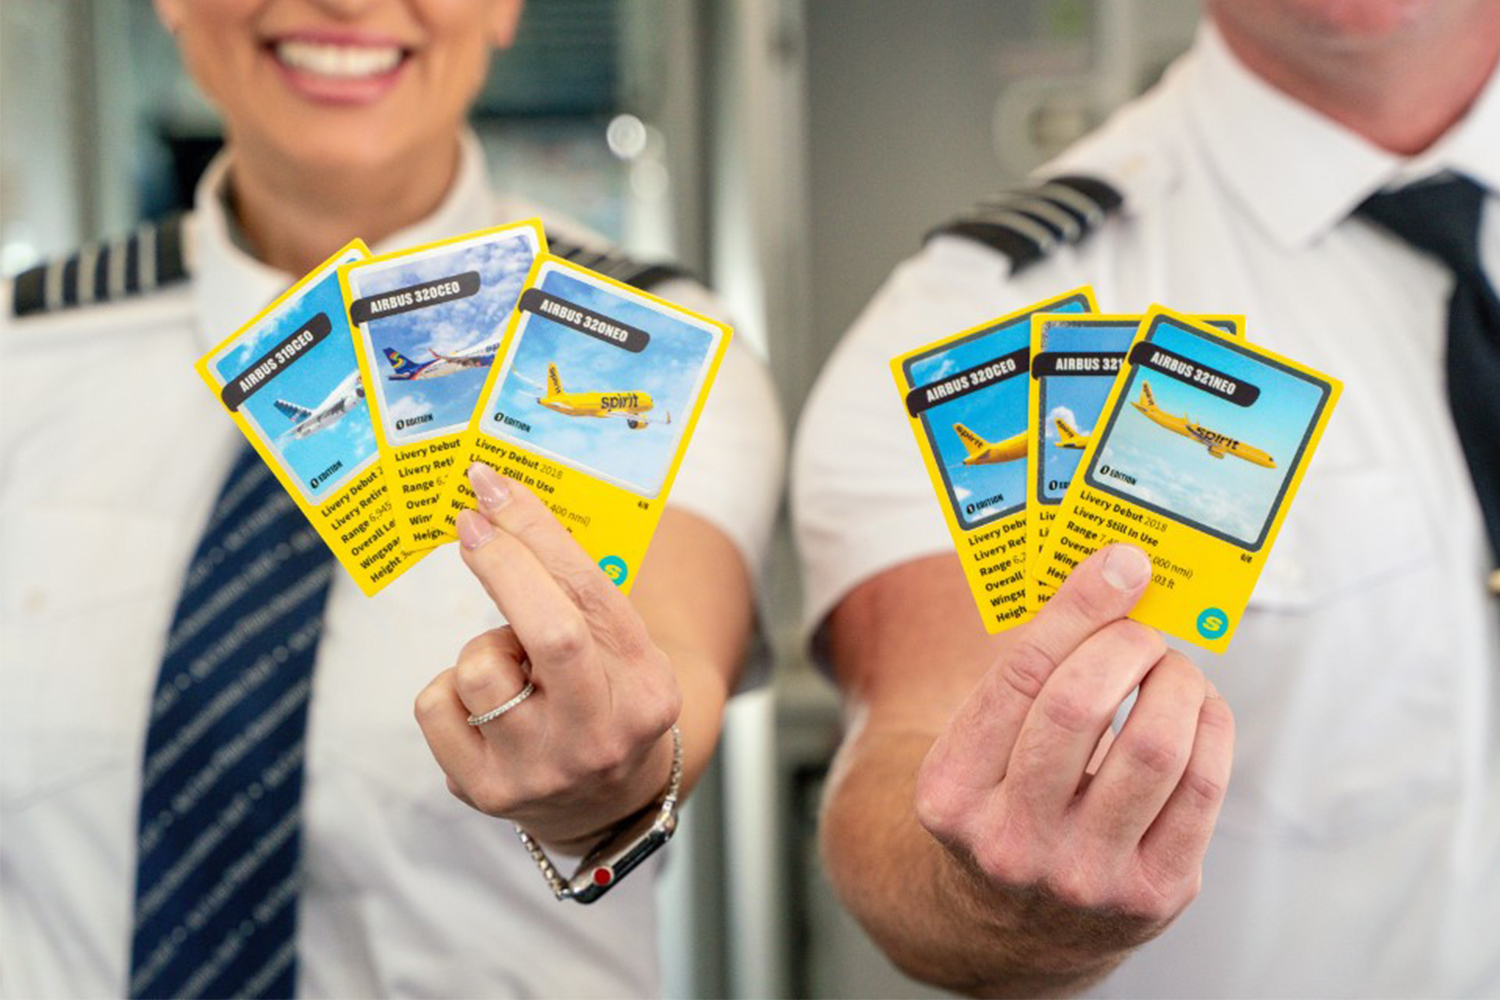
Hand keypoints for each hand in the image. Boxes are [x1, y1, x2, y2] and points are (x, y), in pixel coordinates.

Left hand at [414, 463, 681, 851]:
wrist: (607, 802)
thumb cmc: (607, 698)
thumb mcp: (622, 650)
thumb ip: (579, 595)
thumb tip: (501, 508)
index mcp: (646, 691)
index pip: (591, 595)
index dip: (536, 533)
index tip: (494, 489)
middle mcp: (600, 735)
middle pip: (548, 631)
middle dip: (502, 564)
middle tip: (471, 525)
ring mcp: (541, 771)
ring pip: (478, 667)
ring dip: (483, 646)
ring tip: (511, 668)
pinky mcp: (486, 791)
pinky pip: (436, 706)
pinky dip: (451, 689)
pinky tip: (483, 705)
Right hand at [913, 544, 1234, 982]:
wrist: (1013, 924)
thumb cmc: (1002, 804)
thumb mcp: (978, 751)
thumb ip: (1026, 678)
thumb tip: (1110, 581)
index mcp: (950, 794)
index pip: (1018, 678)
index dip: (1077, 610)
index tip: (1120, 566)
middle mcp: (1009, 842)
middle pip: (1080, 706)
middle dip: (1127, 644)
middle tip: (1143, 626)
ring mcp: (1082, 876)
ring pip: (1154, 748)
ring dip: (1178, 682)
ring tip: (1172, 667)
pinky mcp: (1151, 894)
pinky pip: (1201, 789)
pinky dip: (1209, 727)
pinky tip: (1196, 709)